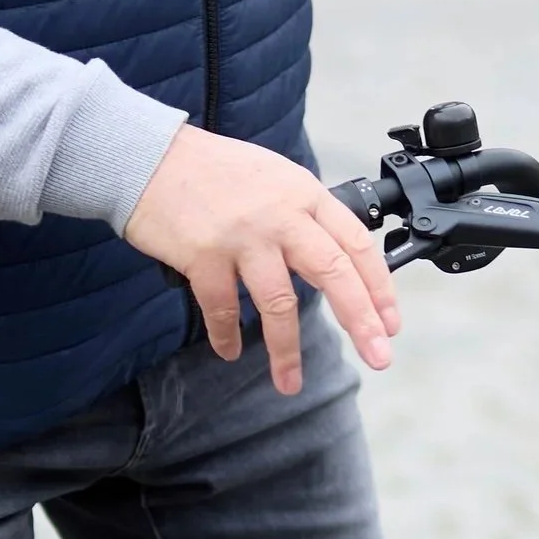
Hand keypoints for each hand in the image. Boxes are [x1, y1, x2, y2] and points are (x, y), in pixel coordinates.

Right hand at [124, 127, 399, 394]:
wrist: (148, 155)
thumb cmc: (211, 170)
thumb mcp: (273, 177)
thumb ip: (303, 215)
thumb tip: (333, 260)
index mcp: (303, 193)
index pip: (355, 243)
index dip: (379, 286)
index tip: (391, 322)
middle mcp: (280, 213)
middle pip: (333, 272)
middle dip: (360, 320)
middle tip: (379, 357)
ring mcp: (242, 235)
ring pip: (279, 302)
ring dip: (286, 350)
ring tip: (290, 383)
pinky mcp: (203, 254)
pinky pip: (221, 308)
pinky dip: (226, 335)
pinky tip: (230, 351)